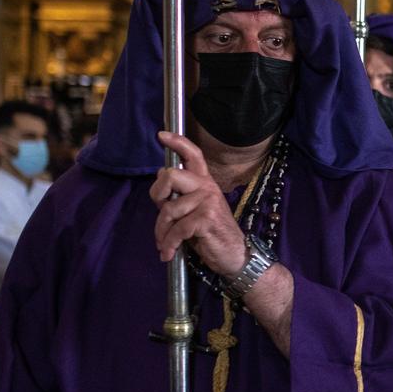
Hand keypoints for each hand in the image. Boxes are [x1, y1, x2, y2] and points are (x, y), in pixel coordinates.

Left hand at [150, 131, 246, 275]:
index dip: (177, 142)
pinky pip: (177, 230)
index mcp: (205, 182)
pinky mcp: (206, 219)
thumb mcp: (195, 209)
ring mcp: (208, 202)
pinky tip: (168, 253)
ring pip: (169, 209)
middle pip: (170, 175)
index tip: (161, 135)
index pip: (193, 155)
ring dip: (161, 231)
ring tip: (164, 244)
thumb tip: (161, 174)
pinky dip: (169, 244)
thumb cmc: (212, 233)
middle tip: (160, 211)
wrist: (235, 255)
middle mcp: (207, 187)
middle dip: (157, 194)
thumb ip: (180, 194)